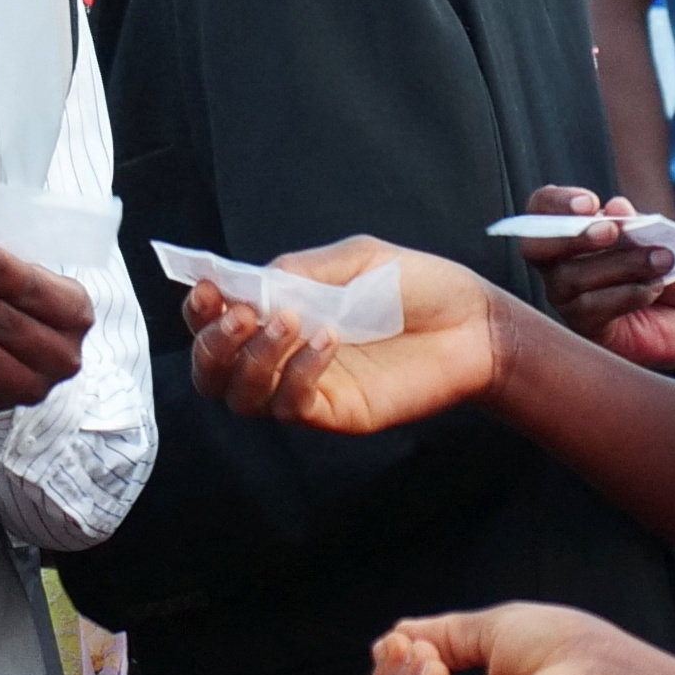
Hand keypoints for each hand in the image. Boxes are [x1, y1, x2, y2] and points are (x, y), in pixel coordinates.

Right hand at [182, 237, 507, 431]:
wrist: (475, 323)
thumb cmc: (418, 286)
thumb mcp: (356, 261)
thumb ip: (301, 272)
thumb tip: (247, 284)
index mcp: (280, 311)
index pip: (215, 321)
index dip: (199, 310)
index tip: (207, 289)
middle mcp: (283, 355)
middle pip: (212, 371)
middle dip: (212, 344)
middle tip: (240, 315)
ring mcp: (306, 387)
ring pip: (244, 397)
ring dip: (254, 359)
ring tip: (290, 322)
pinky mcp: (336, 413)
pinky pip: (294, 406)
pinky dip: (299, 373)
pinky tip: (327, 342)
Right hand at [515, 183, 674, 375]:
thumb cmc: (665, 268)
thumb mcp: (660, 238)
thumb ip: (637, 223)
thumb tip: (616, 207)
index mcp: (571, 229)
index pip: (542, 208)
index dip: (557, 203)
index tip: (591, 203)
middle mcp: (558, 263)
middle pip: (534, 247)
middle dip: (571, 236)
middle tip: (611, 231)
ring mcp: (566, 298)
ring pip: (571, 277)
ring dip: (620, 263)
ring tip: (660, 259)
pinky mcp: (584, 326)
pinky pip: (592, 308)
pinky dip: (628, 293)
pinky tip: (654, 286)